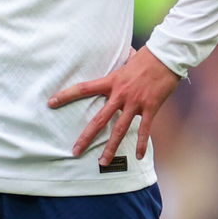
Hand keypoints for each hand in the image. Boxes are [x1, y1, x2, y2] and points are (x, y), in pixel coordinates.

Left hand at [47, 46, 180, 165]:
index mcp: (111, 81)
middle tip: (75, 151)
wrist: (166, 56)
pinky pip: (144, 129)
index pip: (83, 89)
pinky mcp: (150, 108)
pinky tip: (137, 156)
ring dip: (111, 148)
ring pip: (119, 129)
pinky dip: (141, 144)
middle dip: (86, 136)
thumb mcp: (127, 60)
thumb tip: (120, 57)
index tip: (51, 102)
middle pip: (99, 119)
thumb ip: (120, 65)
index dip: (66, 95)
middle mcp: (120, 94)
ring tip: (103, 161)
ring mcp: (134, 102)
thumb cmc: (146, 56)